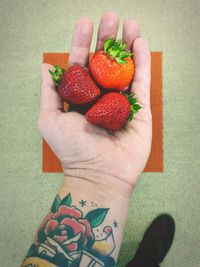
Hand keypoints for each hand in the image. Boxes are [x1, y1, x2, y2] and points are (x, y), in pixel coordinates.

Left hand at [38, 12, 151, 194]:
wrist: (98, 174)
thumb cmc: (72, 149)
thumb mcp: (49, 119)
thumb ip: (49, 92)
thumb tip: (45, 67)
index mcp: (81, 97)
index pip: (82, 64)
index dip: (82, 43)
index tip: (85, 22)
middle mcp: (101, 97)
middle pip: (105, 63)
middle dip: (107, 39)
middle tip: (110, 17)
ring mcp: (121, 101)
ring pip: (125, 68)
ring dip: (127, 45)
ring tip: (128, 24)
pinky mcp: (139, 109)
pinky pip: (142, 82)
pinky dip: (142, 62)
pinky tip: (140, 43)